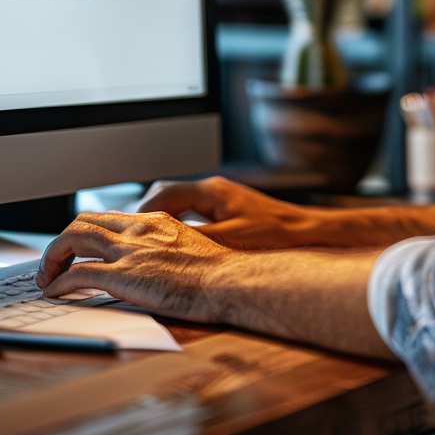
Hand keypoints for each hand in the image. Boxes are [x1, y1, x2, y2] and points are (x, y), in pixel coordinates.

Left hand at [35, 210, 230, 320]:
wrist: (228, 281)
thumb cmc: (219, 273)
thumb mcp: (191, 248)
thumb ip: (168, 249)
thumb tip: (158, 263)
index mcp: (155, 221)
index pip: (108, 218)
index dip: (85, 233)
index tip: (77, 250)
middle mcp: (138, 229)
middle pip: (83, 222)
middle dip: (60, 242)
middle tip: (54, 263)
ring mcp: (130, 251)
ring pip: (73, 239)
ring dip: (52, 258)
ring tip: (47, 277)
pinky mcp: (124, 276)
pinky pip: (77, 275)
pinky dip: (59, 283)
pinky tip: (55, 293)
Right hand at [137, 176, 331, 249]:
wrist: (305, 231)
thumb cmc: (274, 234)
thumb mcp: (228, 240)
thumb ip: (193, 239)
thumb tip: (161, 243)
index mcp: (211, 191)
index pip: (164, 193)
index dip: (142, 211)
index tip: (128, 229)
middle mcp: (214, 189)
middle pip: (168, 194)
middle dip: (147, 214)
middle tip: (134, 237)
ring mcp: (221, 198)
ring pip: (180, 203)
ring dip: (163, 220)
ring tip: (149, 243)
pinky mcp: (228, 209)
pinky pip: (194, 212)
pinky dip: (180, 224)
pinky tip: (177, 244)